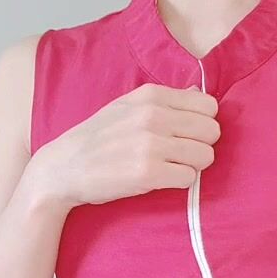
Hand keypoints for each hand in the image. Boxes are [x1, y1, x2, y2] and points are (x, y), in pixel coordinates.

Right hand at [38, 83, 220, 209]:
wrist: (64, 167)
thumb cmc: (98, 138)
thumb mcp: (128, 106)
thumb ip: (166, 100)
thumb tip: (200, 94)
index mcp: (152, 96)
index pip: (208, 106)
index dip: (202, 123)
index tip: (186, 134)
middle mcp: (154, 116)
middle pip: (212, 131)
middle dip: (201, 145)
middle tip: (179, 154)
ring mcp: (151, 144)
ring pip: (206, 156)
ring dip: (192, 165)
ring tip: (170, 166)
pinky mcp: (148, 173)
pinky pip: (189, 178)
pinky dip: (180, 182)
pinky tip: (161, 179)